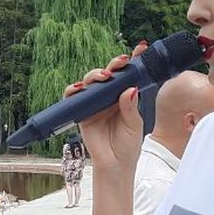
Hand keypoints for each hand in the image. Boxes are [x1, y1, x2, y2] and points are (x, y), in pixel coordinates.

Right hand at [68, 41, 148, 173]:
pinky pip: (74, 97)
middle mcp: (109, 97)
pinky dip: (73, 90)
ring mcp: (95, 104)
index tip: (140, 49)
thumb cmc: (127, 146)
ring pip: (91, 82)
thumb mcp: (134, 125)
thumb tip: (129, 89)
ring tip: (104, 76)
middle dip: (113, 65)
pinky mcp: (82, 112)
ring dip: (95, 75)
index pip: (128, 75)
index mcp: (125, 97)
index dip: (132, 62)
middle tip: (121, 63)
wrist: (115, 165)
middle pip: (108, 74)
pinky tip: (79, 87)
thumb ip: (131, 107)